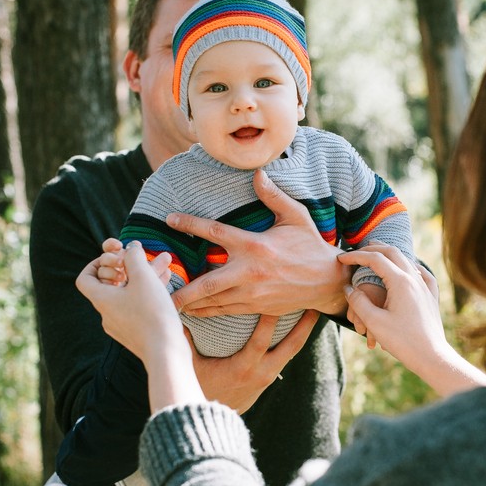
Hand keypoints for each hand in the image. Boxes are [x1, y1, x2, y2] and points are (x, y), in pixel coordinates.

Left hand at [76, 241, 189, 367]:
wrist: (166, 352)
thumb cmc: (151, 314)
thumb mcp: (143, 277)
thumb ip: (134, 257)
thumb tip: (131, 247)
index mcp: (101, 299)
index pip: (85, 278)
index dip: (97, 263)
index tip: (115, 256)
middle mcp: (107, 313)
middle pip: (112, 283)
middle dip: (130, 265)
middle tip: (145, 256)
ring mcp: (121, 324)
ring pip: (129, 293)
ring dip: (144, 276)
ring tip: (165, 264)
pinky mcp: (136, 332)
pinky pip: (138, 306)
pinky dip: (148, 292)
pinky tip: (166, 281)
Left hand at [167, 169, 350, 316]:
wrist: (327, 281)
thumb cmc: (311, 245)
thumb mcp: (297, 216)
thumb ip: (274, 196)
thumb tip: (258, 173)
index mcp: (255, 245)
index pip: (216, 232)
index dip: (190, 224)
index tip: (170, 219)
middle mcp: (250, 271)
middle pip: (207, 282)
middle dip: (182, 288)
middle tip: (157, 289)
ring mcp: (253, 293)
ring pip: (214, 301)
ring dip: (190, 303)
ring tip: (168, 304)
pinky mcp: (257, 307)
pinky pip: (226, 311)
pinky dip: (208, 312)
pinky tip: (193, 312)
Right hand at [191, 310, 318, 412]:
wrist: (213, 421)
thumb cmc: (201, 389)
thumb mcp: (191, 367)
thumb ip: (185, 342)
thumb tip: (176, 313)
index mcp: (243, 368)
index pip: (260, 341)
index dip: (270, 321)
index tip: (277, 299)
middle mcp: (262, 372)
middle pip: (291, 346)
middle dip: (303, 324)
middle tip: (314, 303)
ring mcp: (269, 375)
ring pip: (294, 350)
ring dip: (304, 330)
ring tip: (316, 308)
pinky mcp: (271, 376)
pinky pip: (288, 354)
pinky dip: (295, 338)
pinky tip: (302, 322)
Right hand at [338, 244, 485, 395]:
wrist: (432, 356)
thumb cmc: (402, 341)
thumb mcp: (374, 322)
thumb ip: (358, 301)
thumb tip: (348, 287)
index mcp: (400, 281)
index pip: (374, 259)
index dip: (355, 256)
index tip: (340, 258)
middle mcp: (415, 278)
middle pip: (392, 252)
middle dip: (372, 249)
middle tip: (355, 252)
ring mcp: (425, 286)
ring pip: (406, 260)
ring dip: (389, 255)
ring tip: (375, 256)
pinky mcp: (431, 297)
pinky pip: (422, 273)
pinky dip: (410, 266)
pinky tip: (409, 270)